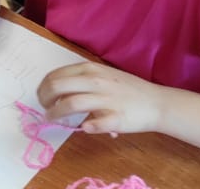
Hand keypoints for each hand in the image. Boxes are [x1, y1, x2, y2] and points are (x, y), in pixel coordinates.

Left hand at [38, 61, 167, 134]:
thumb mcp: (103, 76)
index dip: (43, 87)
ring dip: (55, 114)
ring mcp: (106, 99)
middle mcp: (96, 81)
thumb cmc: (127, 89)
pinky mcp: (116, 118)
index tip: (42, 96)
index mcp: (91, 70)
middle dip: (44, 99)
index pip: (56, 75)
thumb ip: (81, 80)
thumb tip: (56, 91)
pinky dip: (86, 127)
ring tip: (50, 118)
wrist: (157, 102)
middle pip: (57, 87)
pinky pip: (95, 123)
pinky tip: (84, 128)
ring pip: (70, 104)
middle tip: (44, 108)